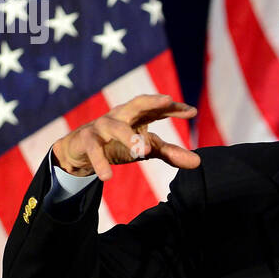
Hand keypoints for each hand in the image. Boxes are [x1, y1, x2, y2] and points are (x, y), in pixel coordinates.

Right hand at [51, 93, 199, 180]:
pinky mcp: (87, 139)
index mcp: (137, 115)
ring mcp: (102, 125)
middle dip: (151, 101)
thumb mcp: (146, 148)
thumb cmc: (118, 143)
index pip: (158, 108)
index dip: (174, 108)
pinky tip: (107, 176)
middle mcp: (121, 115)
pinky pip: (94, 149)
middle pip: (137, 103)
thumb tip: (198, 163)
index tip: (192, 111)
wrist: (80, 150)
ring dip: (129, 136)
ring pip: (116, 126)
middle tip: (167, 100)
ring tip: (144, 151)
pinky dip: (100, 162)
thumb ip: (170, 153)